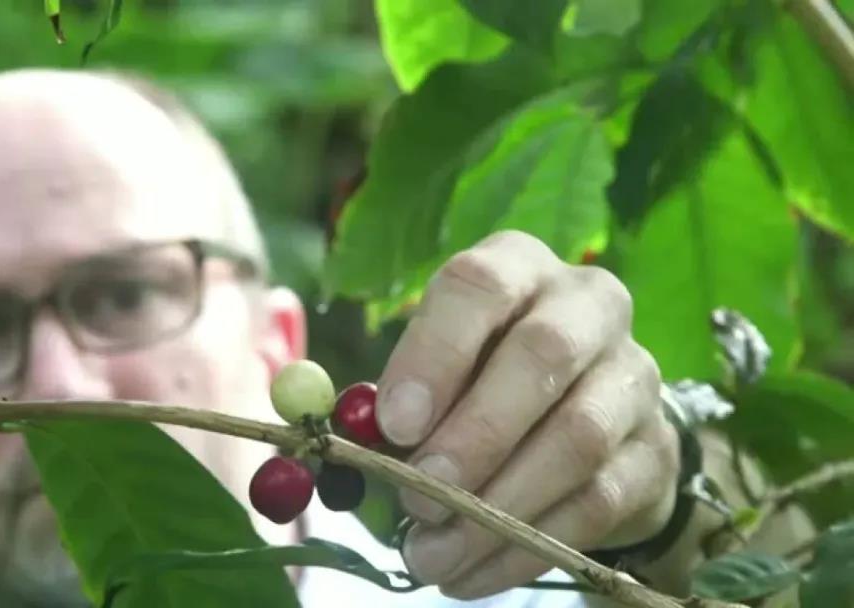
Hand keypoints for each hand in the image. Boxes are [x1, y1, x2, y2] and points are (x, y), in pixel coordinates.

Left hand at [376, 231, 679, 599]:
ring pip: (578, 436)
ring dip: (497, 505)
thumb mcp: (437, 370)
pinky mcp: (656, 450)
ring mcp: (633, 377)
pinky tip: (473, 571)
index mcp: (519, 269)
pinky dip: (527, 546)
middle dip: (475, 434)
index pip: (481, 285)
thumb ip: (402, 398)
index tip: (394, 424)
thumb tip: (365, 441)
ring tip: (434, 552)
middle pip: (544, 354)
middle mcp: (588, 307)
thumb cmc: (482, 380)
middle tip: (418, 495)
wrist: (586, 420)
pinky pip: (598, 503)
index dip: (435, 353)